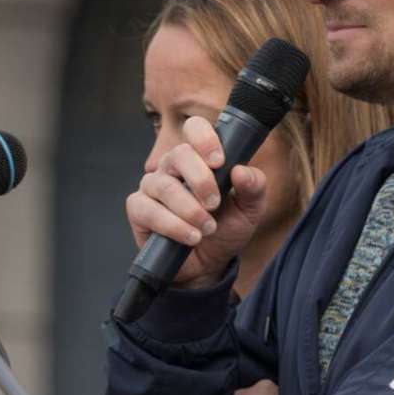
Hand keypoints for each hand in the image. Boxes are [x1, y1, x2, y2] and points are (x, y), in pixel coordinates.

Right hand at [124, 116, 270, 287]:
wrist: (207, 265)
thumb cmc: (225, 230)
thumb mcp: (249, 211)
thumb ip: (254, 188)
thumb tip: (241, 171)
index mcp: (199, 158)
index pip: (194, 129)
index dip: (205, 139)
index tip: (219, 162)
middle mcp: (172, 168)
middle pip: (179, 155)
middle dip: (201, 180)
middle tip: (214, 205)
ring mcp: (152, 187)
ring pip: (164, 186)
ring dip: (189, 209)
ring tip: (206, 228)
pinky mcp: (139, 210)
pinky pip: (148, 210)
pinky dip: (172, 225)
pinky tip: (190, 237)